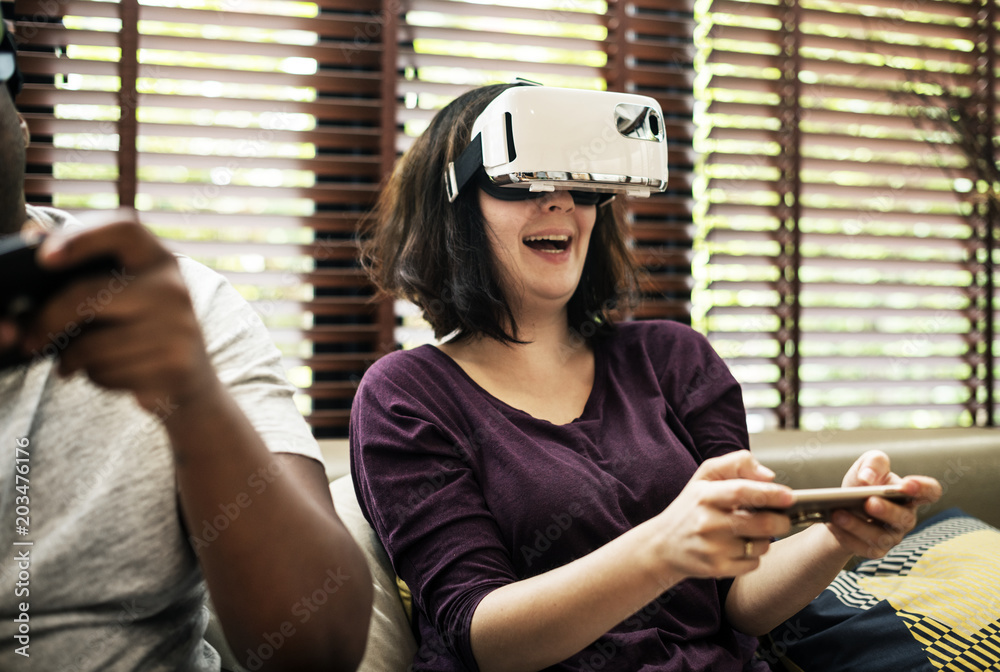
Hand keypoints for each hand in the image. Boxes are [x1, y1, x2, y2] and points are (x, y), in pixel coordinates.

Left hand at [11, 210, 218, 411]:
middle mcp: (173, 287)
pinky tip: (111, 374)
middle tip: (27, 340)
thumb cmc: (141, 329)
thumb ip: (82, 270)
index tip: (43, 258)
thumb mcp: (122, 293)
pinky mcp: (174, 363)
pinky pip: (109, 372)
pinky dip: (97, 378)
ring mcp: (178, 326)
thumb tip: (28, 238)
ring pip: (93, 345)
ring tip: (81, 360)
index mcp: (157, 259)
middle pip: (88, 295)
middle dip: (48, 320)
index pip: (123, 229)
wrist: (191, 380)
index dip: (81, 237)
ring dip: (74, 359)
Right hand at [646, 451, 793, 582]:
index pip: (742, 491)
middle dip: (781, 521)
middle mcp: (707, 522)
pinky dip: (754, 556)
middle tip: (783, 519)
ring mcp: (712, 548)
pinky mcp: (716, 569)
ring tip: (751, 532)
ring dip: (766, 539)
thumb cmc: (690, 508)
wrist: (663, 545)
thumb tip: (769, 476)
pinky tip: (740, 548)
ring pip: (761, 545)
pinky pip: (753, 563)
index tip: (789, 497)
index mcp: (704, 495)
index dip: (770, 493)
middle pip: (760, 523)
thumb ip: (736, 464)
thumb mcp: (704, 477)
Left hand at [826, 450, 941, 558]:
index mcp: (909, 494)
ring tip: (838, 514)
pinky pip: (863, 547)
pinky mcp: (876, 550)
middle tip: (868, 502)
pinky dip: (846, 536)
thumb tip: (868, 479)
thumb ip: (873, 463)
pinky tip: (833, 525)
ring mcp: (892, 536)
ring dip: (858, 525)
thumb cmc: (861, 484)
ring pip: (880, 536)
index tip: (908, 485)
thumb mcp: (866, 465)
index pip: (930, 492)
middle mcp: (905, 517)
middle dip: (886, 510)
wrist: (841, 507)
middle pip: (904, 518)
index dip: (923, 489)